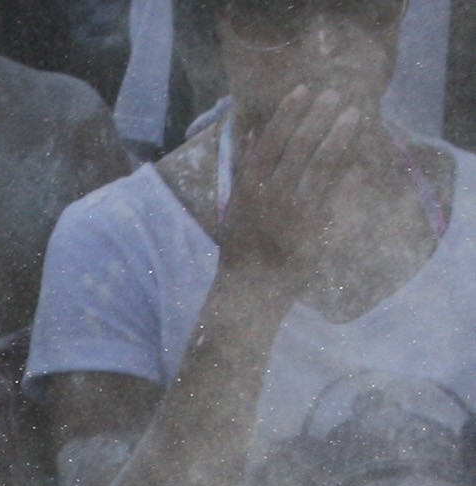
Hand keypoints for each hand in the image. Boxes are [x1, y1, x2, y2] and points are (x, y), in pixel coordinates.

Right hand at [221, 84, 375, 294]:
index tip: (303, 90)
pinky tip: (359, 158)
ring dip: (338, 137)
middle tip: (334, 94)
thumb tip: (251, 133)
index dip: (287, 114)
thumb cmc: (240, 245)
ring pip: (321, 165)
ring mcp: (294, 212)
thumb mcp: (233, 206)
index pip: (269, 142)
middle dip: (317, 117)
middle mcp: (270, 197)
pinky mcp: (314, 229)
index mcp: (247, 189)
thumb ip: (243, 170)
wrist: (250, 288)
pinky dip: (348, 175)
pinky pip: (336, 194)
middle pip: (298, 147)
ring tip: (352, 115)